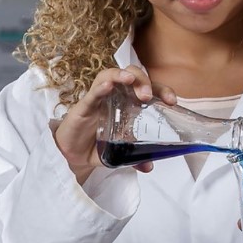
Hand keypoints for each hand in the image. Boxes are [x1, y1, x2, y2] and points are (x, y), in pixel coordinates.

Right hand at [51, 67, 175, 183]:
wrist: (71, 153)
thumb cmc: (95, 144)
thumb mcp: (119, 153)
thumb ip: (135, 158)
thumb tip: (149, 167)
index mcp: (128, 104)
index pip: (149, 89)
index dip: (162, 90)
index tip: (172, 101)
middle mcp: (115, 97)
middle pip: (132, 76)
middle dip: (144, 81)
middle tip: (147, 96)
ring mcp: (99, 99)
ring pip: (112, 75)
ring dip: (123, 76)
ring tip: (131, 81)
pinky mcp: (83, 105)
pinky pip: (93, 92)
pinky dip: (101, 87)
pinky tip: (108, 86)